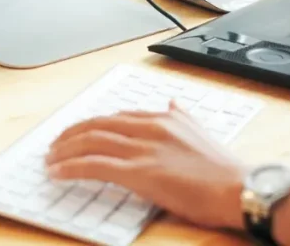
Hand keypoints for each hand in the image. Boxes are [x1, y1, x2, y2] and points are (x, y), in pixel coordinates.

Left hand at [46, 102, 246, 230]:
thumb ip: (183, 116)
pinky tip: (58, 172)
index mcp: (163, 118)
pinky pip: (95, 166)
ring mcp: (143, 150)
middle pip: (98, 125)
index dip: (92, 124)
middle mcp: (150, 128)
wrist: (238, 187)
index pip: (117, 116)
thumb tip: (174, 103)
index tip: (78, 132)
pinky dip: (72, 167)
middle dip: (72, 134)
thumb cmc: (223, 169)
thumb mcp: (201, 131)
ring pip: (92, 142)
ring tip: (51, 158)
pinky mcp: (140, 173)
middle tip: (56, 144)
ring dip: (65, 150)